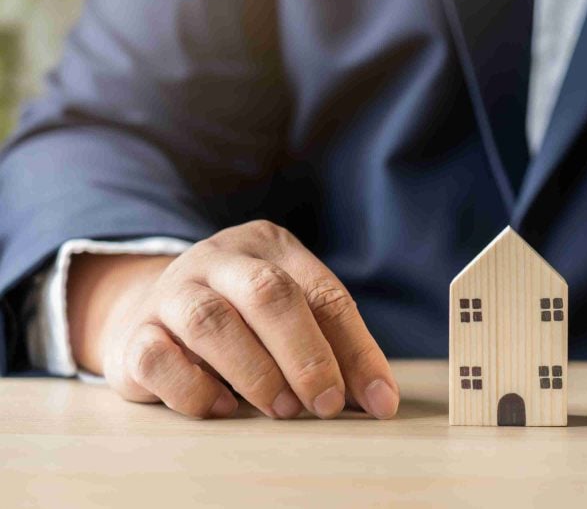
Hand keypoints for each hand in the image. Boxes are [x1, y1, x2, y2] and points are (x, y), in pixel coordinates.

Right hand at [67, 221, 399, 419]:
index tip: (379, 401)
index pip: (324, 294)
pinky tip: (223, 407)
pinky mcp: (134, 334)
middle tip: (325, 404)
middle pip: (268, 293)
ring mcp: (172, 292)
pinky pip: (159, 360)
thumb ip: (335, 351)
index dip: (356, 351)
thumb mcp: (293, 319)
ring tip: (281, 410)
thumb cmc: (242, 320)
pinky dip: (195, 389)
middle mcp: (219, 259)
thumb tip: (380, 402)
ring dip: (255, 372)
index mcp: (270, 247)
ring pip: (211, 321)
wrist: (150, 315)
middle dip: (305, 354)